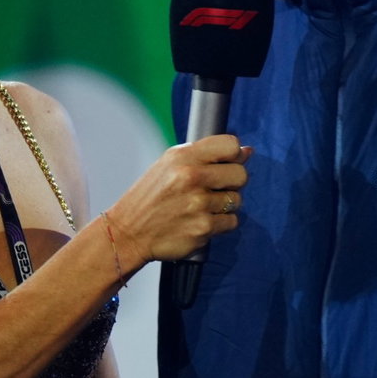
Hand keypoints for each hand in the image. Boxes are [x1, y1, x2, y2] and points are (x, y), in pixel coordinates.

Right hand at [108, 135, 249, 265]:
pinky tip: (201, 221)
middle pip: (240, 174)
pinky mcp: (203, 228)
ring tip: (202, 207)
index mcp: (183, 156)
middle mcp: (191, 177)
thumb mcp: (170, 165)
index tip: (225, 164)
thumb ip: (207, 155)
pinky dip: (221, 224)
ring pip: (236, 200)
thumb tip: (248, 151)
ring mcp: (198, 204)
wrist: (128, 232)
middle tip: (215, 189)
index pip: (231, 145)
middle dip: (233, 182)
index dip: (233, 155)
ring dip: (224, 205)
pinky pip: (231, 222)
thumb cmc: (151, 197)